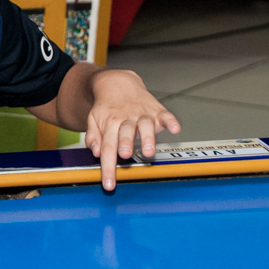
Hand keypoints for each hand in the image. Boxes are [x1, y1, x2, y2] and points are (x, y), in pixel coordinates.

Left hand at [85, 68, 179, 190]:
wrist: (118, 83)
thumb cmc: (106, 107)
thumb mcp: (93, 119)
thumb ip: (93, 136)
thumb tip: (96, 152)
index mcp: (110, 124)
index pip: (107, 148)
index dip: (108, 167)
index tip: (109, 184)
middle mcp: (126, 119)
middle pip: (126, 133)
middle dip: (126, 144)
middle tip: (125, 155)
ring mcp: (142, 114)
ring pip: (146, 125)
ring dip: (147, 137)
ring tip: (149, 151)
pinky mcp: (156, 110)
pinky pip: (165, 115)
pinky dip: (171, 121)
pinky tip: (175, 129)